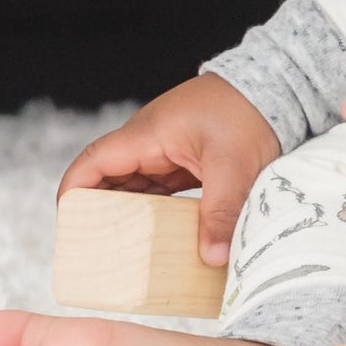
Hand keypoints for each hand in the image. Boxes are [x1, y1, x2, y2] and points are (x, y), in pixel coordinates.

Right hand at [57, 74, 282, 266]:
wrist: (276, 86)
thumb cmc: (248, 112)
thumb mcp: (235, 165)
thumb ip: (220, 212)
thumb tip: (211, 257)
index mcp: (147, 135)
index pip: (92, 163)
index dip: (73, 195)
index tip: (69, 230)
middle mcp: (148, 142)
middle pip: (106, 181)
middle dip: (97, 216)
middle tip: (96, 257)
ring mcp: (166, 150)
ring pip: (132, 189)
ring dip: (127, 218)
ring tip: (123, 259)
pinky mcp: (184, 160)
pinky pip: (157, 191)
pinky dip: (153, 214)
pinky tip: (157, 242)